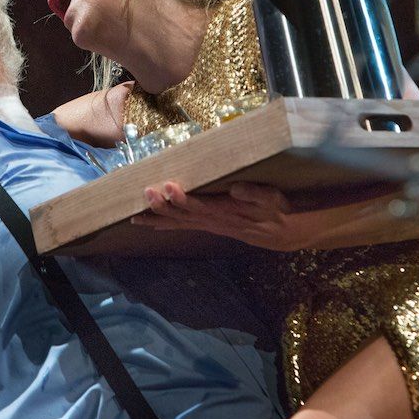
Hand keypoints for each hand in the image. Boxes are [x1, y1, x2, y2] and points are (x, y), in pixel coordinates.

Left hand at [133, 180, 312, 251]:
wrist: (283, 232)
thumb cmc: (278, 210)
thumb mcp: (274, 199)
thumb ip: (255, 194)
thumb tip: (236, 188)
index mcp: (228, 212)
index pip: (201, 206)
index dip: (183, 199)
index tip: (169, 186)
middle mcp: (215, 221)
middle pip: (184, 217)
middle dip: (163, 207)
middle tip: (146, 193)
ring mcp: (210, 226)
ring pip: (180, 224)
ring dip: (158, 219)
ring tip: (135, 217)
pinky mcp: (209, 226)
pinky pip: (184, 227)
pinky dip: (165, 226)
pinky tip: (149, 225)